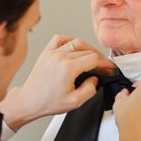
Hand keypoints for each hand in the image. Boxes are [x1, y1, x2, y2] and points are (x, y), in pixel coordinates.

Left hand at [0, 35, 114, 130]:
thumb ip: (90, 89)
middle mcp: (60, 56)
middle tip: (104, 67)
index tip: (110, 68)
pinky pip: (60, 39)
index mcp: (68, 68)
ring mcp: (52, 52)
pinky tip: (75, 46)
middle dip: (99, 58)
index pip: (94, 59)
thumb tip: (95, 78)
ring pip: (76, 42)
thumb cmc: (47, 102)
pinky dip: (70, 40)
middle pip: (87, 51)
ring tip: (93, 57)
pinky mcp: (46, 52)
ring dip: (88, 48)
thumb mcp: (75, 102)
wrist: (29, 100)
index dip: (106, 63)